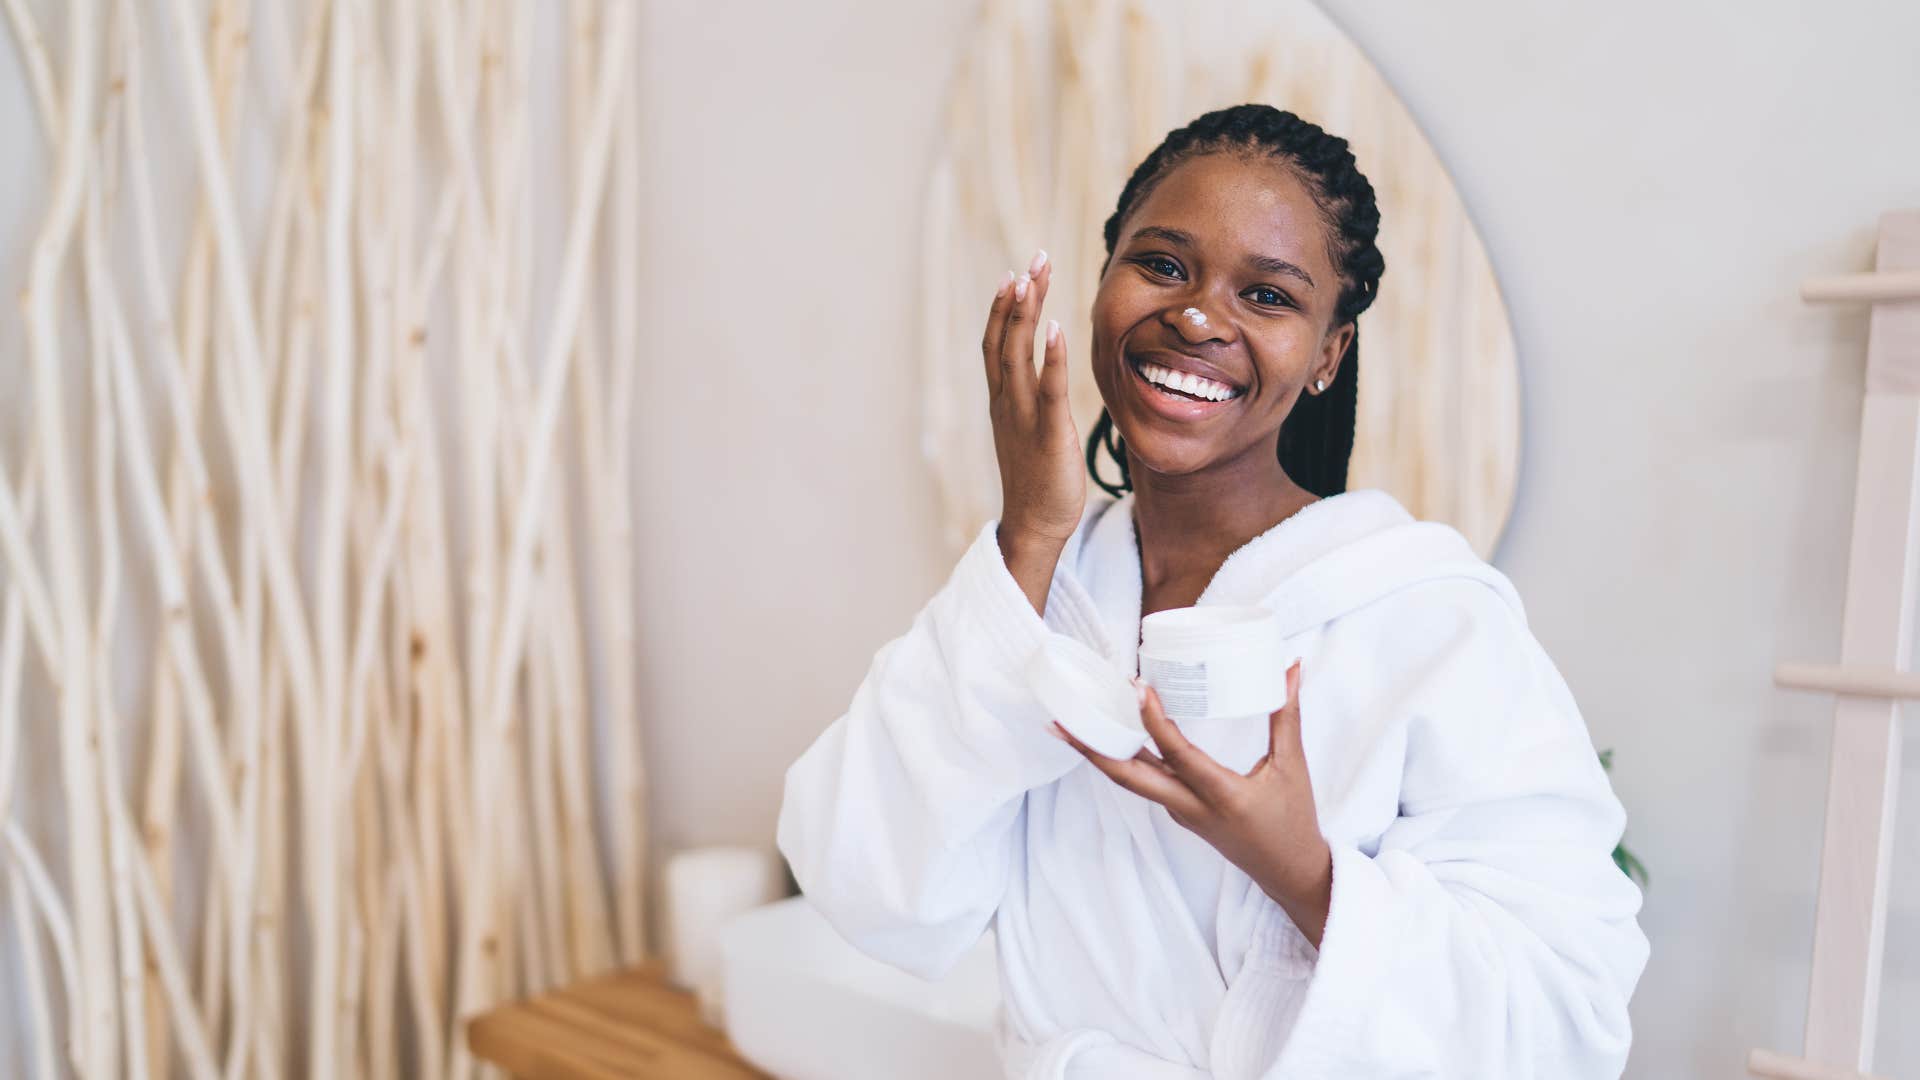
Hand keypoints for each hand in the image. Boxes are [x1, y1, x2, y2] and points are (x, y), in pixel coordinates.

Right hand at [985, 251, 1084, 553]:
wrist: (1034, 525)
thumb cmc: (1037, 481)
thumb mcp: (1029, 432)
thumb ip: (1031, 401)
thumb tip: (1042, 377)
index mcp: (1002, 400)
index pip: (996, 343)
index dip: (1002, 307)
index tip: (1014, 274)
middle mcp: (1006, 402)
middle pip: (1004, 337)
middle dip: (1017, 296)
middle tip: (1032, 259)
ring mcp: (1023, 416)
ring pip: (1018, 354)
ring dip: (1025, 313)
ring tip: (1033, 277)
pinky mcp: (1048, 433)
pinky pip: (1049, 389)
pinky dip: (1051, 356)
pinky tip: (1057, 327)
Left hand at [1051, 660, 1334, 946]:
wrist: (1287, 872)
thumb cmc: (1293, 820)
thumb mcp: (1292, 767)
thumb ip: (1286, 715)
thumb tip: (1291, 666)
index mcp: (1222, 795)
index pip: (1177, 754)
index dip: (1154, 720)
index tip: (1137, 687)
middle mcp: (1191, 807)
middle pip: (1128, 778)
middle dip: (1091, 749)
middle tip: (1062, 719)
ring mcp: (1180, 812)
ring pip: (1130, 781)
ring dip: (1098, 753)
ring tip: (1069, 724)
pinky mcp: (1179, 813)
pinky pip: (1145, 783)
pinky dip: (1123, 759)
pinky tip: (1112, 734)